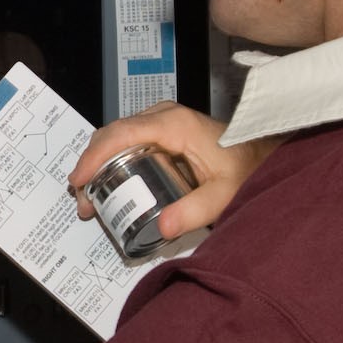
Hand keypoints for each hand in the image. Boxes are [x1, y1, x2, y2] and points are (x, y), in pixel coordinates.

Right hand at [67, 102, 278, 244]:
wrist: (263, 155)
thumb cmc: (246, 169)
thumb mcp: (224, 194)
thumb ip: (195, 211)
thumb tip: (161, 227)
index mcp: (174, 125)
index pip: (122, 134)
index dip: (94, 157)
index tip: (78, 181)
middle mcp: (163, 116)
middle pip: (112, 134)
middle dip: (90, 166)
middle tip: (83, 201)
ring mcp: (162, 121)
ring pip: (116, 137)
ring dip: (98, 164)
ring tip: (92, 198)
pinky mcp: (162, 130)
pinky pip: (127, 141)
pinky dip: (111, 161)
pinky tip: (109, 185)